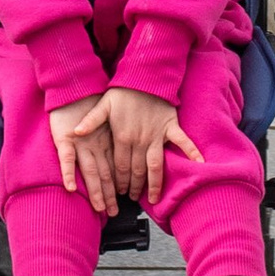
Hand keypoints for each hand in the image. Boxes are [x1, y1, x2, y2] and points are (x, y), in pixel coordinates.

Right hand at [48, 96, 119, 217]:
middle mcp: (94, 145)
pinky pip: (66, 159)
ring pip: (89, 171)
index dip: (116, 186)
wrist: (73, 86)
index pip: (111, 169)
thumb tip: (119, 160)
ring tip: (99, 207)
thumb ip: (108, 139)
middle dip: (109, 195)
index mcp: (104, 142)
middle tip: (113, 213)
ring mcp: (80, 143)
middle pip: (103, 174)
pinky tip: (71, 188)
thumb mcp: (103, 122)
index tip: (120, 202)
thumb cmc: (87, 104)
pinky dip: (68, 173)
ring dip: (95, 190)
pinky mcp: (64, 138)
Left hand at [92, 86, 201, 207]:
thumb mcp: (103, 105)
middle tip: (131, 198)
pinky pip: (182, 142)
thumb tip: (75, 132)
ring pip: (155, 166)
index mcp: (123, 137)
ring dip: (154, 184)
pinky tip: (199, 164)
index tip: (118, 193)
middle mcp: (140, 140)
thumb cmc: (123, 91)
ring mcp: (156, 136)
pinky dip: (191, 152)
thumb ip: (91, 120)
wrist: (145, 76)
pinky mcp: (170, 127)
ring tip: (152, 199)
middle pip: (136, 171)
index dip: (119, 182)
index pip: (120, 167)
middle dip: (133, 187)